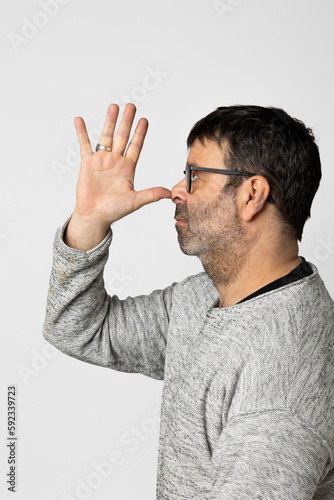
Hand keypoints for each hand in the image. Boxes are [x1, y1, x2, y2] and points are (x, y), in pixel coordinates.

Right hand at [73, 103, 171, 226]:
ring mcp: (101, 161)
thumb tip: (169, 194)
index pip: (135, 146)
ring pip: (106, 136)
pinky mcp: (87, 163)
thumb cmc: (114, 210)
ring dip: (110, 121)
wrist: (95, 216)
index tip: (144, 120)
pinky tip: (80, 119)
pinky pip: (84, 145)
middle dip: (127, 121)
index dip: (140, 133)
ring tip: (113, 106)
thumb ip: (151, 194)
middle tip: (131, 106)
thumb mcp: (135, 201)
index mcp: (128, 168)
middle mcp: (115, 161)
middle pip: (122, 136)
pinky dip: (82, 132)